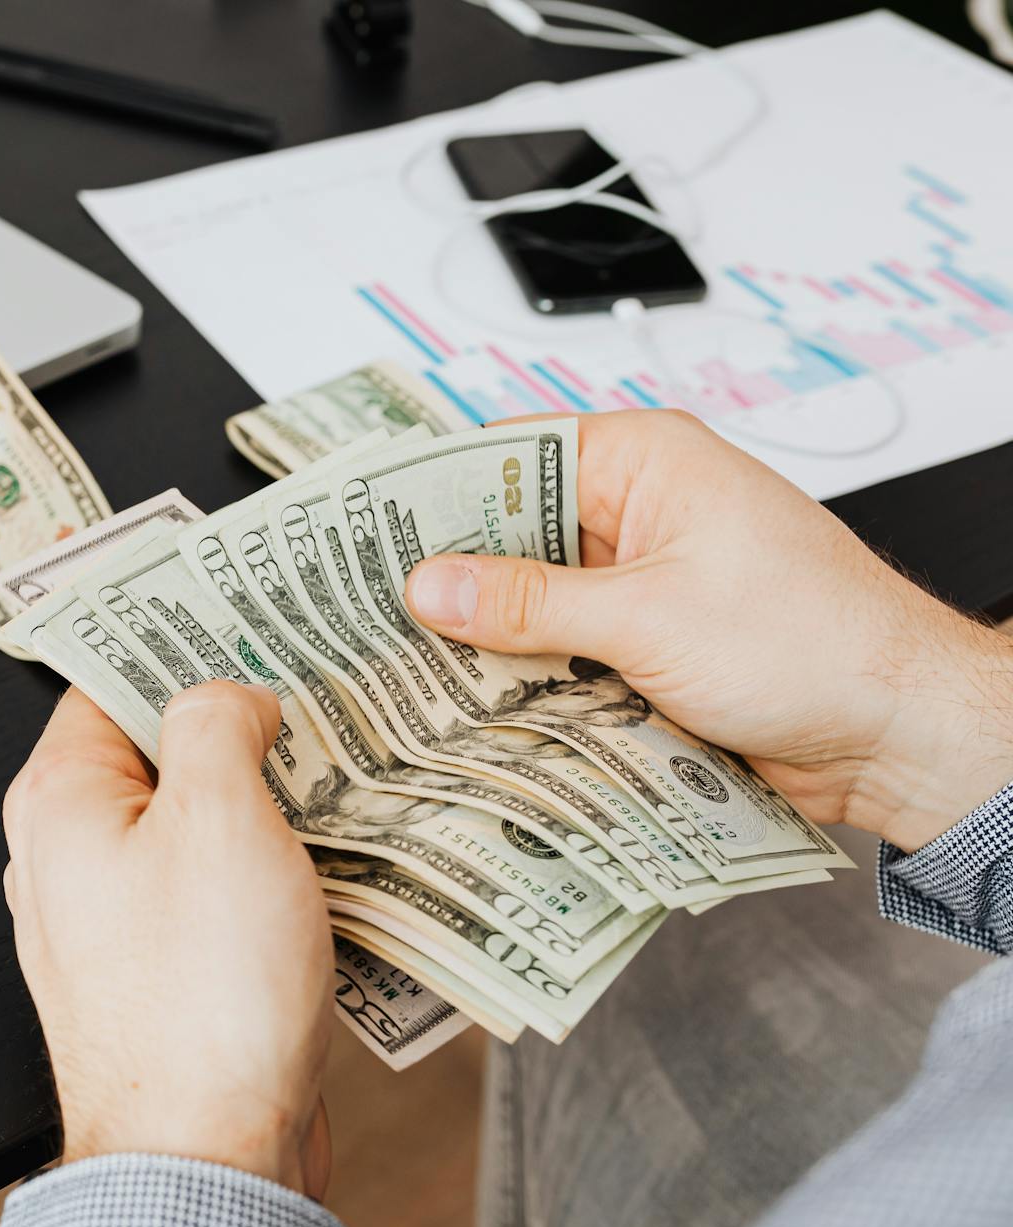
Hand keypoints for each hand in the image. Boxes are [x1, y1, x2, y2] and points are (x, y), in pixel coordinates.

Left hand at [2, 682, 333, 1195]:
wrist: (206, 1157)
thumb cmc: (198, 1002)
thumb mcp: (218, 818)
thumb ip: (216, 724)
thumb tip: (228, 695)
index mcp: (59, 801)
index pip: (109, 680)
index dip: (180, 644)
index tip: (244, 619)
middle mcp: (71, 856)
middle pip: (159, 753)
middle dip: (239, 726)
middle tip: (315, 696)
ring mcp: (117, 920)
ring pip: (197, 827)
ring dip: (267, 805)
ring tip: (343, 776)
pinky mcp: (165, 972)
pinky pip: (218, 895)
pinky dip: (271, 874)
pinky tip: (333, 864)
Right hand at [404, 409, 1012, 850]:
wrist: (901, 733)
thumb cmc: (817, 645)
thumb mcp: (651, 617)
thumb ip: (529, 603)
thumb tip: (432, 584)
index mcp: (646, 462)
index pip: (509, 455)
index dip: (432, 492)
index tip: (363, 531)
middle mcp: (640, 511)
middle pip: (512, 531)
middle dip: (450, 575)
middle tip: (368, 611)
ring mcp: (643, 580)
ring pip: (531, 598)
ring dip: (487, 636)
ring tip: (406, 663)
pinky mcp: (647, 643)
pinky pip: (561, 649)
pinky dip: (525, 674)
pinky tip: (476, 700)